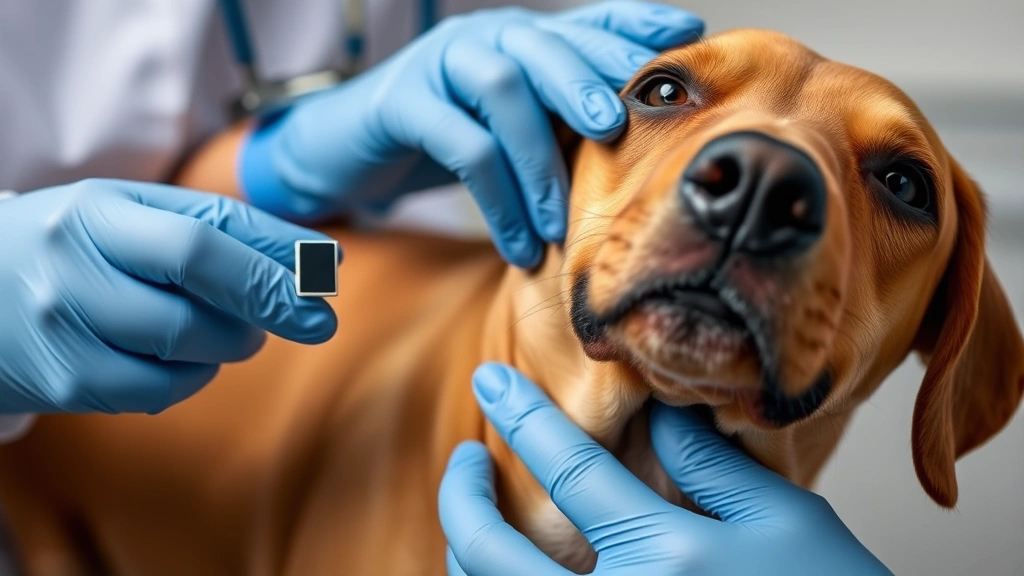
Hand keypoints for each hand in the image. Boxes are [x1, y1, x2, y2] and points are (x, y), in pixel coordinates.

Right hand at [0, 179, 337, 413]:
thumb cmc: (73, 248)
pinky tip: (183, 358)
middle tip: (314, 320)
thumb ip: (220, 227)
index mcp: (98, 210)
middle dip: (272, 304)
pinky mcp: (67, 382)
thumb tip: (318, 259)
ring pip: (190, 346)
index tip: (330, 277)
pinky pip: (163, 389)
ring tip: (230, 330)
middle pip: (201, 290)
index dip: (276, 259)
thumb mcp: (133, 213)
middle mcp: (74, 264)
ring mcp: (66, 327)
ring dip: (233, 342)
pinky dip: (193, 376)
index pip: (206, 235)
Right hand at [240, 2, 703, 267]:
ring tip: (561, 225)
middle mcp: (485, 39)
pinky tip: (518, 245)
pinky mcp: (400, 102)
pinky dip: (496, 200)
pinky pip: (459, 144)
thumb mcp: (511, 127)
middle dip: (590, 84)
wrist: (348, 151)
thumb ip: (563, 125)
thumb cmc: (446, 139)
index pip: (587, 23)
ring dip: (540, 162)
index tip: (689, 39)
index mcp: (521, 40)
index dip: (636, 26)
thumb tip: (635, 150)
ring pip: (503, 91)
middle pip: (547, 46)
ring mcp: (440, 64)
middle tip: (620, 133)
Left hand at [439, 363, 892, 575]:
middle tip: (464, 458)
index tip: (490, 378)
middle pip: (489, 551)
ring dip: (467, 552)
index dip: (522, 416)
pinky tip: (506, 571)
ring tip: (477, 518)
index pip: (569, 468)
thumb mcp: (786, 523)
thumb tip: (658, 416)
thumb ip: (713, 466)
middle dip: (461, 495)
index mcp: (666, 555)